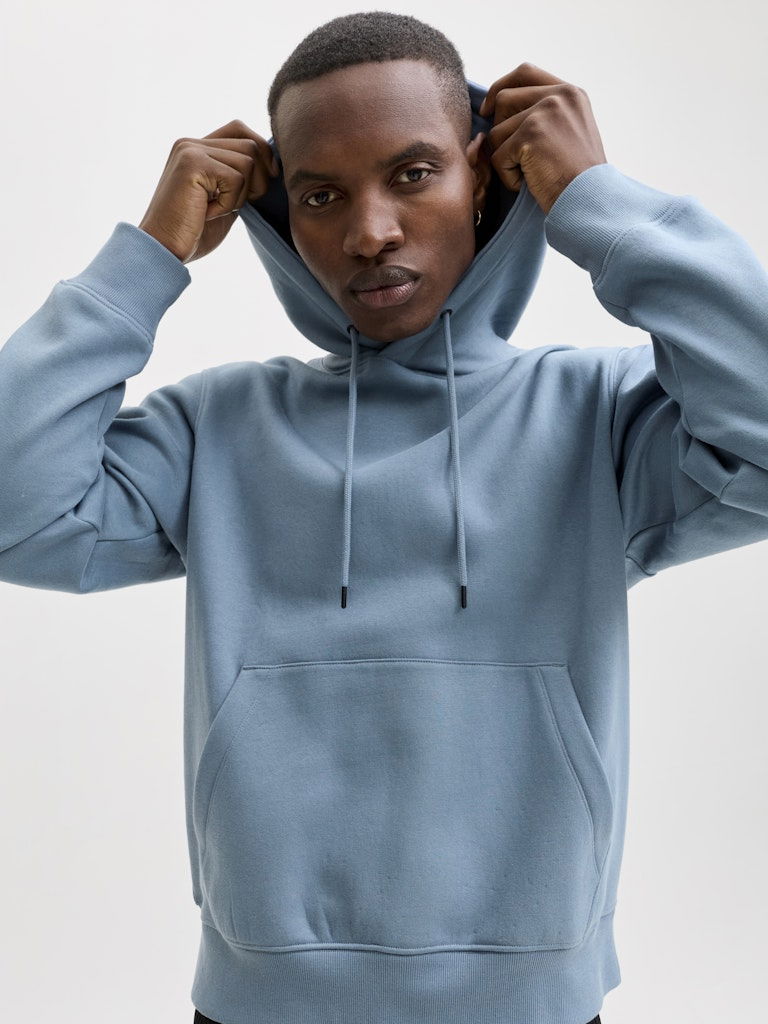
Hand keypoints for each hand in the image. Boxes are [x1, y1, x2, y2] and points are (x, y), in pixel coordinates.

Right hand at [138, 120, 279, 263]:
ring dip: (240, 195)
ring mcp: (190, 150)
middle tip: (236, 206)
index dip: (262, 151)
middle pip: (250, 144)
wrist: (163, 250)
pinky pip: (235, 178)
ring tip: (215, 210)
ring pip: (247, 161)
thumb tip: (272, 166)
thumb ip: (241, 180)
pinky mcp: (192, 163)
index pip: (240, 129)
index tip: (270, 178)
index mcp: (197, 148)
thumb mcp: (224, 200)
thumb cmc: (192, 232)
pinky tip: (207, 213)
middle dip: (258, 179)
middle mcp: (191, 143)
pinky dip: (229, 203)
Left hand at [478, 63, 607, 215]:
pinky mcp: (530, 135)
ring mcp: (545, 113)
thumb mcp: (570, 133)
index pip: (524, 73)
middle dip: (498, 129)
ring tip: (530, 173)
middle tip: (510, 155)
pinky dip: (507, 177)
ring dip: (505, 158)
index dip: (500, 87)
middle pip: (504, 99)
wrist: (591, 200)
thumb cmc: (578, 178)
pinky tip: (530, 183)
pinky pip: (498, 156)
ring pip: (496, 131)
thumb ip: (546, 114)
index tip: (488, 109)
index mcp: (570, 93)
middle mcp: (559, 96)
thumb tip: (501, 107)